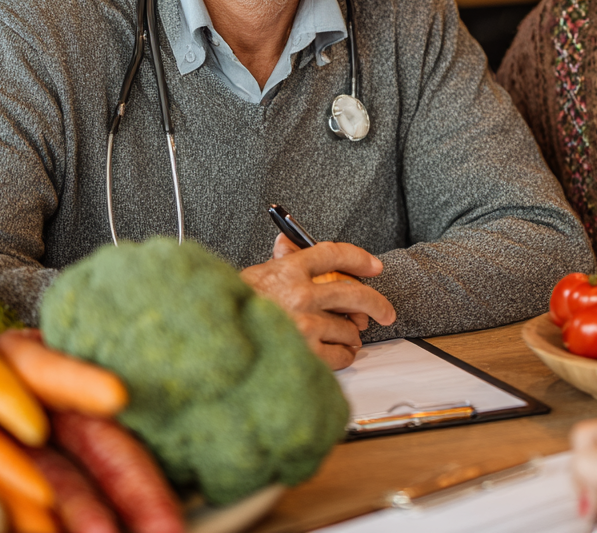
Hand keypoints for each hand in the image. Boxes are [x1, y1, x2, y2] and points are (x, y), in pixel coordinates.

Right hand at [240, 234, 395, 369]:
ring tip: (344, 338)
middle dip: (377, 304)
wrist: (210, 341)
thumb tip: (286, 240)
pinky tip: (336, 353)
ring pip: (348, 327)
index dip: (359, 258)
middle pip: (353, 292)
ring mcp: (303, 323)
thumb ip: (278, 261)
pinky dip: (342, 356)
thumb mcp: (253, 276)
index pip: (334, 254)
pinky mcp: (304, 352)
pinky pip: (340, 354)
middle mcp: (300, 294)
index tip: (374, 266)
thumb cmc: (232, 310)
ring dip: (351, 335)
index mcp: (289, 269)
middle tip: (385, 312)